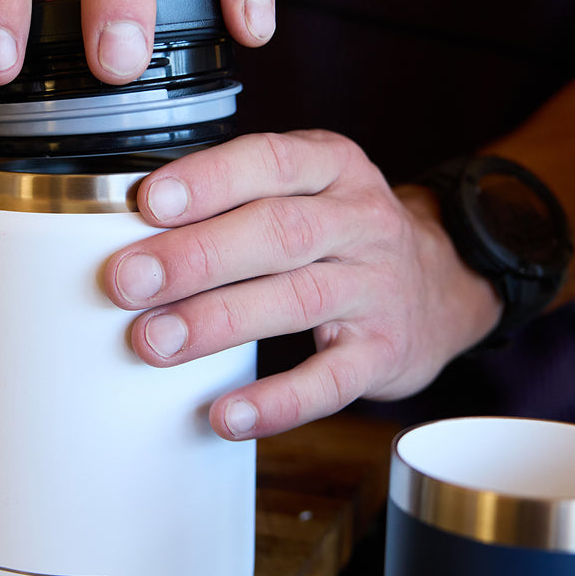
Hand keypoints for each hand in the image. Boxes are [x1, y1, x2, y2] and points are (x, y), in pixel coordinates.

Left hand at [104, 131, 503, 438]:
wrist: (446, 286)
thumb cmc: (342, 235)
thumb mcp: (306, 190)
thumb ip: (237, 198)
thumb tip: (136, 235)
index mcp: (333, 169)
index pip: (270, 162)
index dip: (208, 181)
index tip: (148, 203)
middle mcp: (361, 222)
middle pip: (278, 232)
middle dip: (196, 257)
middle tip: (128, 280)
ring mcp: (377, 288)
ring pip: (296, 299)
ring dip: (218, 321)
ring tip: (154, 341)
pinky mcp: (383, 353)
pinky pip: (331, 380)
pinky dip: (277, 400)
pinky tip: (227, 413)